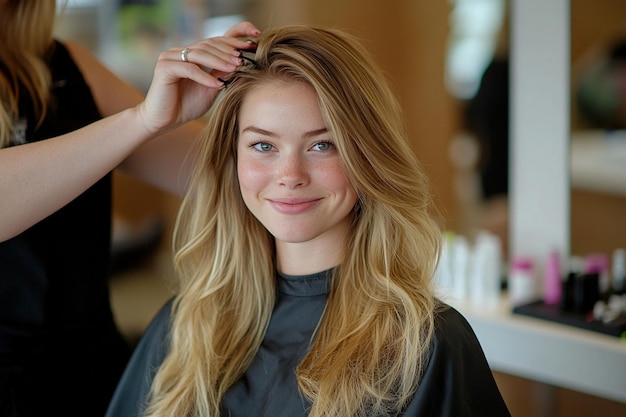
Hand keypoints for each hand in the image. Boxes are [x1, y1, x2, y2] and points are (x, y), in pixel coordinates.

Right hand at [137, 21, 259, 133]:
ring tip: (234, 68)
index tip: (253, 40)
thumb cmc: (186, 105)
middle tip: (243, 58)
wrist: (163, 121)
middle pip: (209, 44)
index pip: (216, 39)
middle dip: (228, 50)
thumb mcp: (211, 88)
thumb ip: (223, 75)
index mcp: (193, 54)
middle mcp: (181, 51)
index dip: (235, 37)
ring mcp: (171, 57)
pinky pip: (189, 68)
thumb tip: (242, 64)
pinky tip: (217, 85)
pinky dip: (204, 76)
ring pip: (199, 54)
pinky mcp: (164, 67)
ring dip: (219, 61)